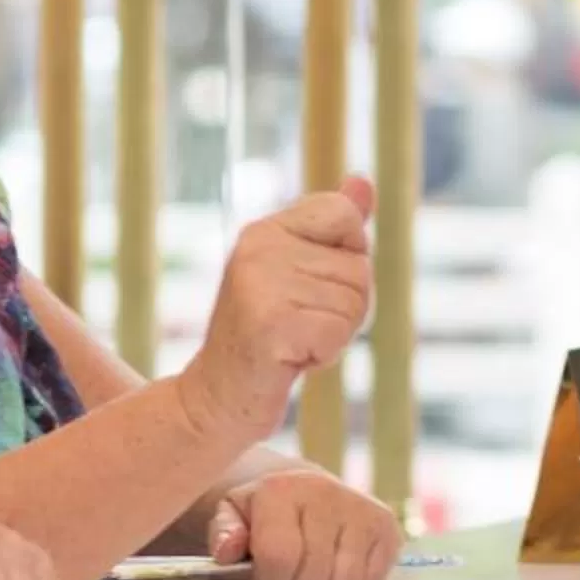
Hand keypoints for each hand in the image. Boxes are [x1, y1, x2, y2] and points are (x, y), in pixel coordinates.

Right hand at [177, 176, 375, 442]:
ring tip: (292, 344)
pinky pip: (339, 333)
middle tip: (299, 328)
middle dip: (344, 310)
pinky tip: (287, 362)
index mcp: (265, 231)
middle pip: (359, 268)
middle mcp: (259, 248)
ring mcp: (260, 285)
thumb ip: (333, 230)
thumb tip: (363, 181)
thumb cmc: (267, 337)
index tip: (312, 287)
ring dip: (334, 335)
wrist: (216, 398)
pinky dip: (324, 356)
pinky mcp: (269, 324)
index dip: (348, 258)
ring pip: (355, 303)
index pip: (344, 213)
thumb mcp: (297, 274)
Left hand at [206, 467, 401, 579]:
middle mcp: (326, 493)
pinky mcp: (387, 527)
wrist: (303, 490)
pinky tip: (335, 568)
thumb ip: (223, 534)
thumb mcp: (231, 516)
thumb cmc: (262, 512)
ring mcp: (362, 509)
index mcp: (281, 489)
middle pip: (312, 577)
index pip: (278, 558)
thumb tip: (227, 551)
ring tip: (309, 574)